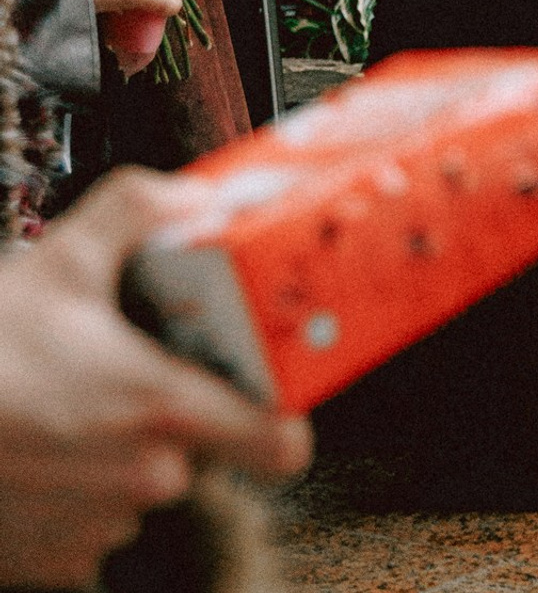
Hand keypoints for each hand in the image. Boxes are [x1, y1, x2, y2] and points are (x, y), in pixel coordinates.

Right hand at [0, 169, 310, 587]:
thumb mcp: (63, 260)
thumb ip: (142, 212)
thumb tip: (197, 194)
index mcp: (164, 410)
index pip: (278, 443)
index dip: (283, 418)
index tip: (272, 394)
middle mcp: (142, 480)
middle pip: (204, 453)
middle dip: (179, 418)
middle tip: (129, 378)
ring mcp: (95, 531)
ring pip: (142, 489)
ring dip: (121, 458)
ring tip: (69, 414)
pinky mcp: (50, 565)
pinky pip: (89, 531)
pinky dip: (73, 500)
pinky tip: (40, 458)